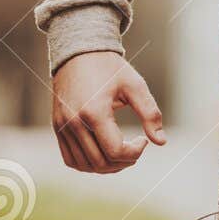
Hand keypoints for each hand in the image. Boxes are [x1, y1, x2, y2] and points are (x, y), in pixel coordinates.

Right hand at [51, 51, 166, 173]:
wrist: (79, 52)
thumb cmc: (110, 68)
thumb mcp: (134, 85)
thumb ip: (150, 113)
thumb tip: (161, 142)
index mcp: (94, 112)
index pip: (115, 151)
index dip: (135, 152)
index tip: (144, 140)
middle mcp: (74, 122)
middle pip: (100, 162)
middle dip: (124, 162)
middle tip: (136, 148)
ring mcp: (62, 126)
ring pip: (85, 165)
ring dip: (107, 167)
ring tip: (122, 153)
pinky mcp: (57, 127)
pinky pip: (70, 159)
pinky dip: (88, 164)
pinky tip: (103, 153)